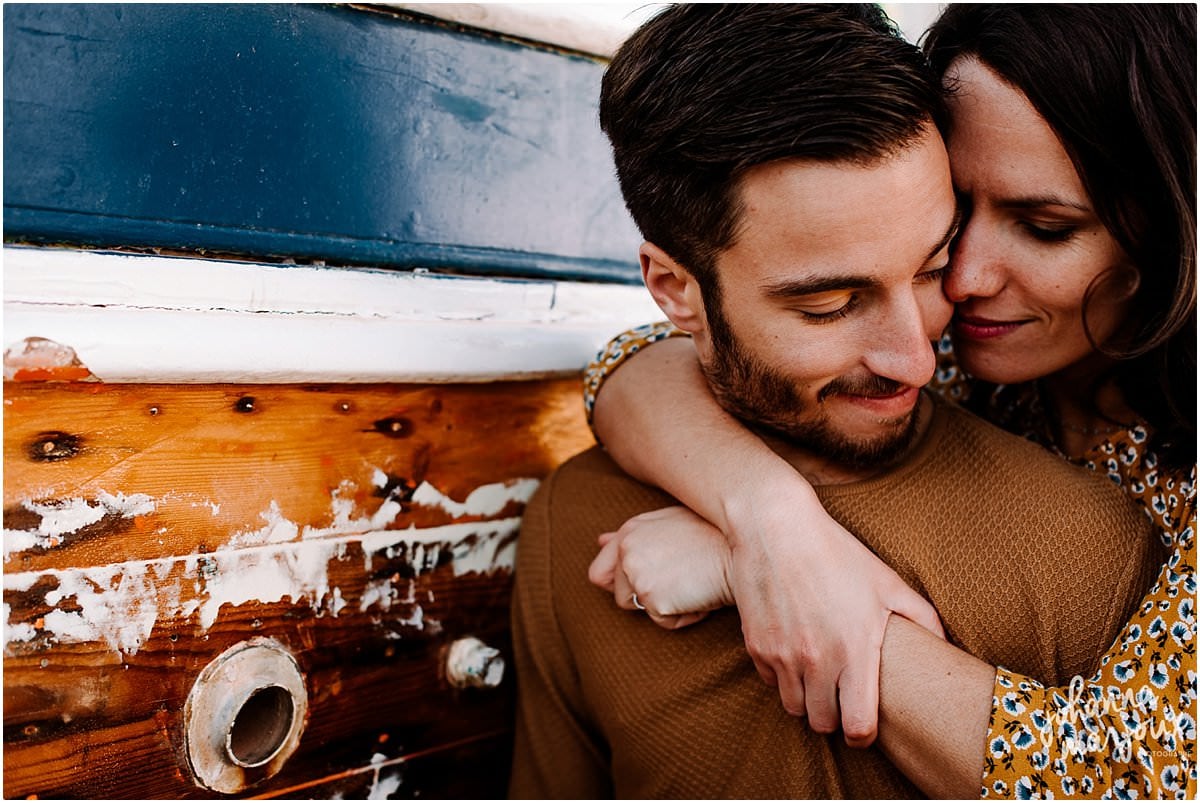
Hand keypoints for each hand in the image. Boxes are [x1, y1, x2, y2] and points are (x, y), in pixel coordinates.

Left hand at [587, 506, 734, 629]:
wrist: (744, 545)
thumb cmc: (714, 533)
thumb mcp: (669, 523)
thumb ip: (635, 535)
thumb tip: (600, 541)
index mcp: (629, 532)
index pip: (599, 572)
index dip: (621, 585)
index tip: (649, 583)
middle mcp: (626, 551)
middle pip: (620, 597)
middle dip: (643, 599)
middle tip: (676, 583)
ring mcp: (637, 575)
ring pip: (642, 611)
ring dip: (667, 606)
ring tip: (693, 583)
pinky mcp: (654, 599)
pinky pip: (665, 622)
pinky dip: (685, 616)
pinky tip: (702, 593)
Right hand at [723, 483, 945, 746]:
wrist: (775, 528)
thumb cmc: (836, 552)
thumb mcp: (886, 581)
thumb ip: (922, 617)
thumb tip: (947, 646)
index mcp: (855, 650)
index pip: (858, 727)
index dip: (864, 733)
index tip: (865, 722)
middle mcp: (816, 660)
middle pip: (822, 724)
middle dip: (834, 717)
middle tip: (841, 697)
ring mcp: (782, 655)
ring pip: (794, 708)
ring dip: (807, 699)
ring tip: (818, 677)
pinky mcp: (757, 646)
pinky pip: (770, 681)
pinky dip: (782, 676)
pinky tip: (793, 651)